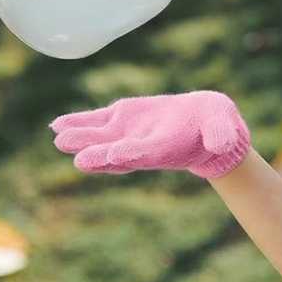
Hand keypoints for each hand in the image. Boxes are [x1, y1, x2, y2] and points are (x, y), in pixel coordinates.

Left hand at [50, 91, 248, 177]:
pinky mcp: (121, 121)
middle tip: (79, 159)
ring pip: (102, 140)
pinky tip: (57, 125)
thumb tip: (222, 144)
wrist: (203, 124)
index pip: (148, 154)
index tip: (114, 155)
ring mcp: (129, 135)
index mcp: (168, 149)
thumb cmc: (217, 124)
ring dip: (82, 140)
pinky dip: (78, 122)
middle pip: (118, 154)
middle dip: (99, 156)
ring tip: (60, 138)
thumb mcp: (225, 126)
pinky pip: (96, 123)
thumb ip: (223, 134)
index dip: (132, 154)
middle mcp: (144, 148)